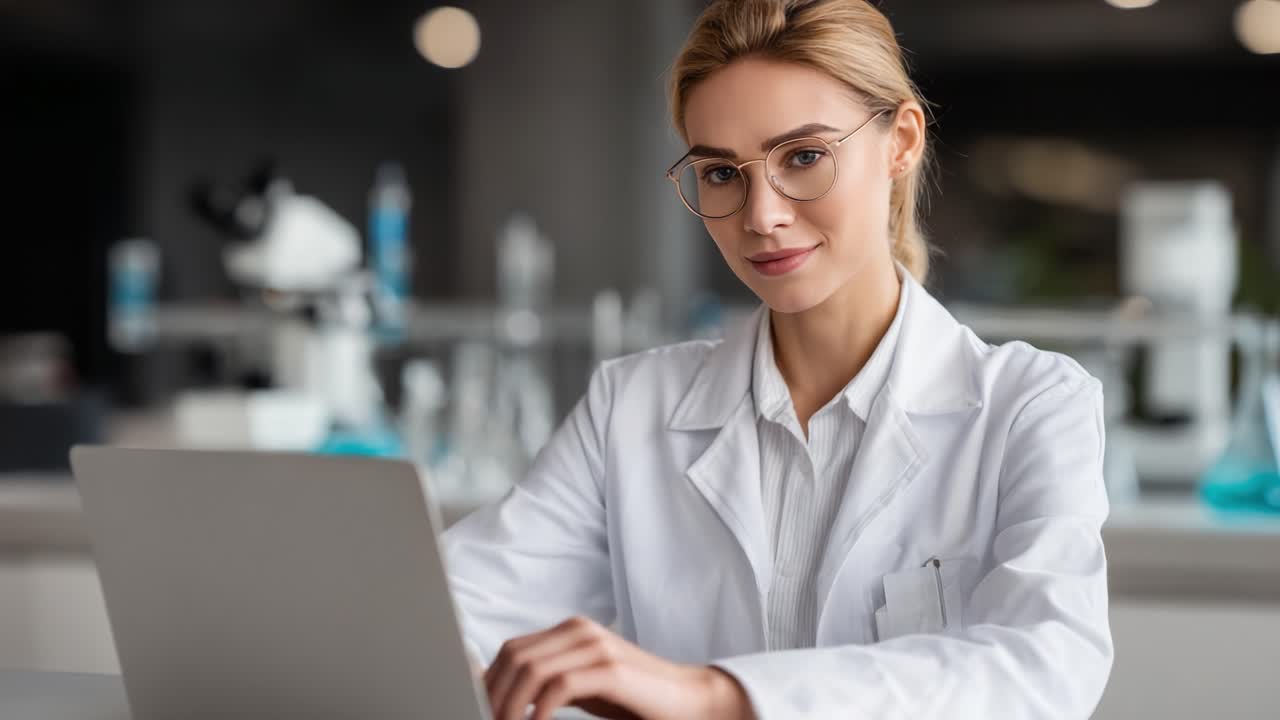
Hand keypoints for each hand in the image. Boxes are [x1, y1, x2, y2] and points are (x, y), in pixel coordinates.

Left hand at [483, 615, 754, 719]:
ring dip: (510, 705)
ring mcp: (596, 646)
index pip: (512, 650)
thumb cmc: (632, 699)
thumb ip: (544, 685)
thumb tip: (495, 692)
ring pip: (531, 670)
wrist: (688, 701)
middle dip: (492, 695)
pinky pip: (560, 686)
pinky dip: (539, 709)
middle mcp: (580, 631)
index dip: (487, 682)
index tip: (476, 709)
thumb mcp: (579, 688)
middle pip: (514, 657)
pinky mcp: (611, 668)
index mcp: (570, 631)